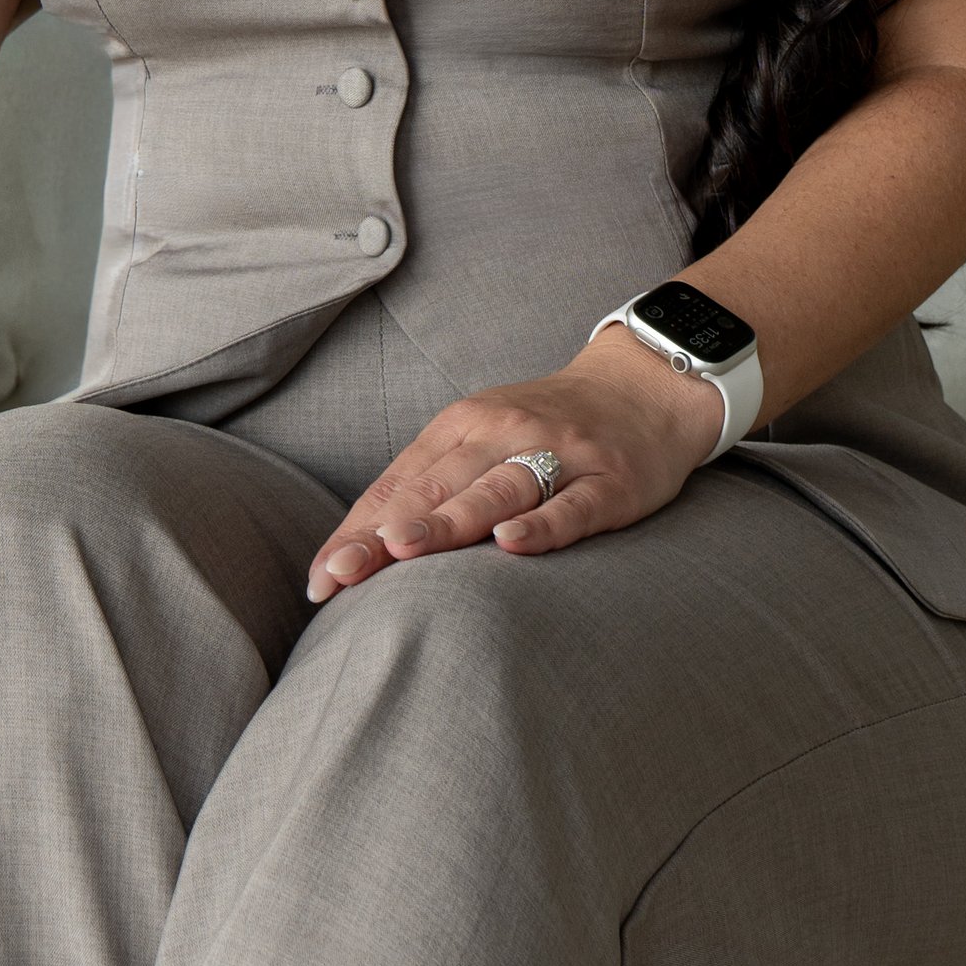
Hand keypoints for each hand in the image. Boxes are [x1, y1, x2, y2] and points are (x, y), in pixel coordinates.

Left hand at [304, 330, 723, 602]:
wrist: (644, 386)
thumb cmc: (545, 427)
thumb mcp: (482, 440)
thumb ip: (429, 487)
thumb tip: (360, 549)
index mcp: (463, 427)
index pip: (399, 484)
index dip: (358, 532)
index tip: (321, 578)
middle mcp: (503, 434)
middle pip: (436, 488)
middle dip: (384, 534)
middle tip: (342, 574)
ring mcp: (559, 456)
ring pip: (495, 491)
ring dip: (447, 521)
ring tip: (402, 548)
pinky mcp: (608, 482)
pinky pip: (572, 506)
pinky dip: (541, 526)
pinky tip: (510, 544)